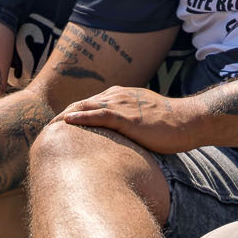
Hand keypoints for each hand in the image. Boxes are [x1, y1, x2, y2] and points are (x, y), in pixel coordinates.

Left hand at [54, 87, 207, 155]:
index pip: (90, 104)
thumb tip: (119, 141)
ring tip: (49, 129)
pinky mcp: (127, 117)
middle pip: (82, 103)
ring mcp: (122, 105)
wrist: (190, 121)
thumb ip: (129, 124)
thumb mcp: (146, 119)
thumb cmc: (172, 125)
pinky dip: (80, 117)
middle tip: (47, 131)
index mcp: (122, 96)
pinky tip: (66, 122)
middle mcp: (118, 96)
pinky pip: (98, 115)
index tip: (60, 128)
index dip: (74, 114)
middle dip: (64, 115)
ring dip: (65, 116)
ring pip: (85, 107)